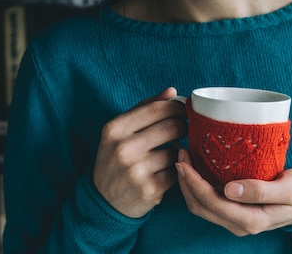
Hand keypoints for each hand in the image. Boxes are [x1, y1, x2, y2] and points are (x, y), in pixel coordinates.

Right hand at [93, 87, 186, 217]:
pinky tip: (168, 170)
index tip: (184, 110)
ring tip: (171, 152)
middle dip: (184, 126)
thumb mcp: (120, 132)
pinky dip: (177, 169)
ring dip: (179, 150)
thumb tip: (172, 91)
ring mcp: (136, 170)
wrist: (104, 201)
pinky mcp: (150, 189)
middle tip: (186, 128)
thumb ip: (145, 108)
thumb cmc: (116, 159)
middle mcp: (123, 148)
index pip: (157, 108)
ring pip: (176, 150)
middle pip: (171, 127)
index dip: (177, 107)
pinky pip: (177, 170)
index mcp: (114, 129)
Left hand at [176, 149, 291, 235]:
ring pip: (201, 206)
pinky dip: (197, 185)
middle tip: (181, 153)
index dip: (193, 182)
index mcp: (251, 220)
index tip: (184, 160)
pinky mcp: (235, 212)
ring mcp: (236, 220)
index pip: (211, 202)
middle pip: (200, 206)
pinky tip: (196, 167)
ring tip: (185, 158)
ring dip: (188, 184)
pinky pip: (208, 202)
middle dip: (185, 181)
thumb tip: (230, 190)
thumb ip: (261, 191)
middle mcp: (239, 225)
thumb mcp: (289, 188)